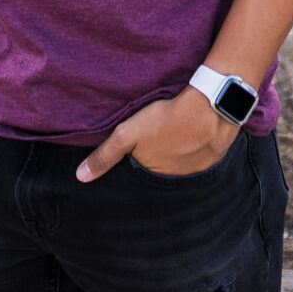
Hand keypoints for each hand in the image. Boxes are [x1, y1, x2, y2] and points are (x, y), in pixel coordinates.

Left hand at [76, 86, 237, 181]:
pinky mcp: (211, 160)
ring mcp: (195, 172)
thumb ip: (105, 156)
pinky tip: (191, 136)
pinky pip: (198, 159)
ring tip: (173, 140)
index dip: (136, 166)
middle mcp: (175, 181)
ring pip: (179, 167)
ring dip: (176, 157)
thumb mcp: (128, 134)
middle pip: (159, 174)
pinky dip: (194, 150)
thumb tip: (81, 177)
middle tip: (156, 143)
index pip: (139, 179)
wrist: (209, 110)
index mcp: (153, 178)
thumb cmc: (166, 120)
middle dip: (156, 164)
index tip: (135, 155)